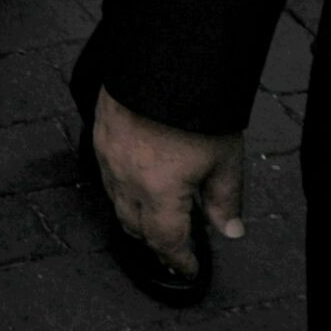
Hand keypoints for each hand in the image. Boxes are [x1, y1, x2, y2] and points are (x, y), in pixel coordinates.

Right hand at [91, 86, 245, 279]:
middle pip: (135, 227)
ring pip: (116, 203)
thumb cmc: (195, 109)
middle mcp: (127, 180)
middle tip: (174, 246)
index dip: (179, 260)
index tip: (189, 269)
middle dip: (156, 241)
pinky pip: (106, 175)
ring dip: (136, 216)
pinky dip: (122, 188)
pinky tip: (138, 180)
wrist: (160, 62)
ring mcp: (108, 157)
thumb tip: (230, 230)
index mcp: (159, 193)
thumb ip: (226, 200)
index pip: (166, 241)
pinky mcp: (99, 136)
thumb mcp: (224, 159)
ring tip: (156, 215)